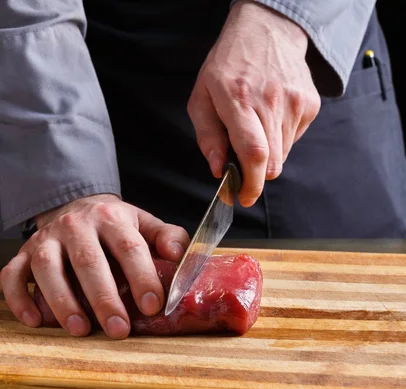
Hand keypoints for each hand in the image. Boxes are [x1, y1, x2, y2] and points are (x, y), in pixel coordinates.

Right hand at [0, 195, 188, 338]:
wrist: (76, 208)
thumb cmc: (114, 226)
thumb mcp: (143, 223)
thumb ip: (165, 237)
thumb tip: (178, 255)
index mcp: (111, 217)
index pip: (128, 246)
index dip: (141, 276)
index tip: (152, 306)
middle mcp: (76, 226)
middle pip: (88, 261)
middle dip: (104, 298)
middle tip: (118, 330)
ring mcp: (46, 240)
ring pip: (48, 268)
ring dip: (63, 301)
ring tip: (80, 330)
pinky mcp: (23, 254)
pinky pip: (11, 275)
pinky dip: (19, 299)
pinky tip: (35, 321)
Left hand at [187, 0, 320, 205]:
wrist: (267, 29)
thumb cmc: (228, 65)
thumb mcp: (202, 97)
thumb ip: (208, 137)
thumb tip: (219, 169)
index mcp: (239, 100)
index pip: (253, 154)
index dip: (250, 184)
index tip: (242, 197)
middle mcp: (270, 102)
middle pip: (272, 164)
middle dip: (256, 178)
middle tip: (243, 173)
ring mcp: (295, 104)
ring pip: (283, 156)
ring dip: (267, 156)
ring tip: (256, 128)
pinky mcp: (309, 105)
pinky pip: (294, 140)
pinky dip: (280, 140)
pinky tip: (271, 117)